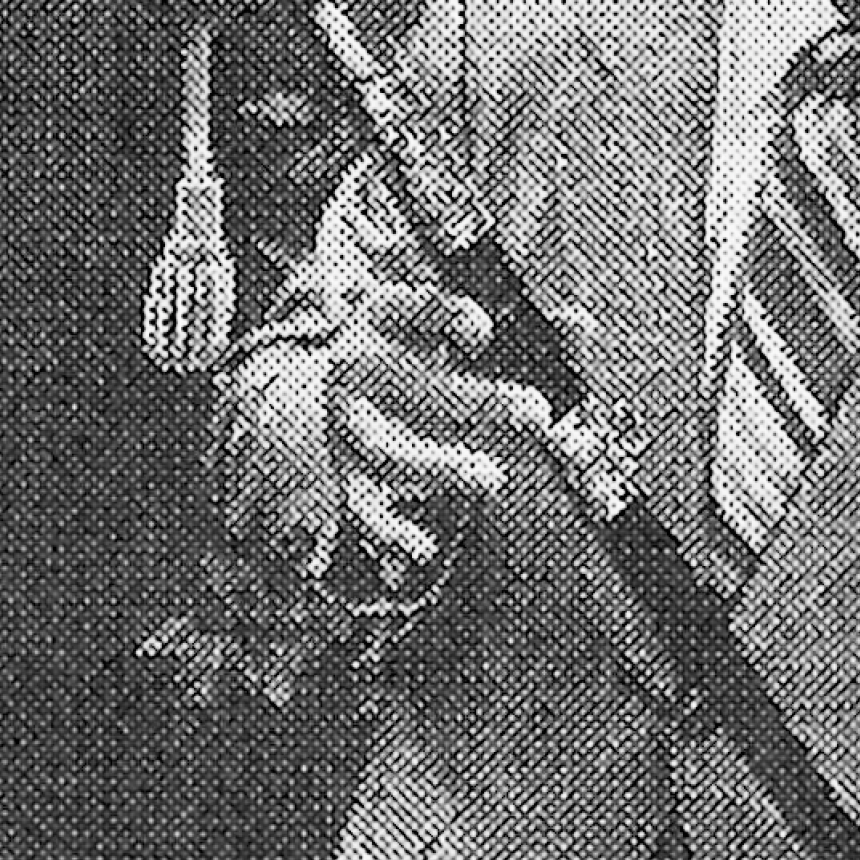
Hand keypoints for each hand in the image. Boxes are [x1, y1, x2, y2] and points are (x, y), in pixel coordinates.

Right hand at [217, 283, 547, 578]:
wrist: (275, 394)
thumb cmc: (382, 360)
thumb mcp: (422, 331)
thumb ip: (503, 333)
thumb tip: (584, 325)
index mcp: (378, 326)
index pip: (413, 309)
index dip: (449, 317)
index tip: (483, 335)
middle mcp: (357, 372)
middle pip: (421, 389)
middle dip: (481, 403)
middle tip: (536, 412)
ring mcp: (341, 427)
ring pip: (388, 452)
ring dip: (440, 468)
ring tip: (489, 479)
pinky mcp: (333, 475)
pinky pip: (358, 507)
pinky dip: (389, 532)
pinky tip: (421, 549)